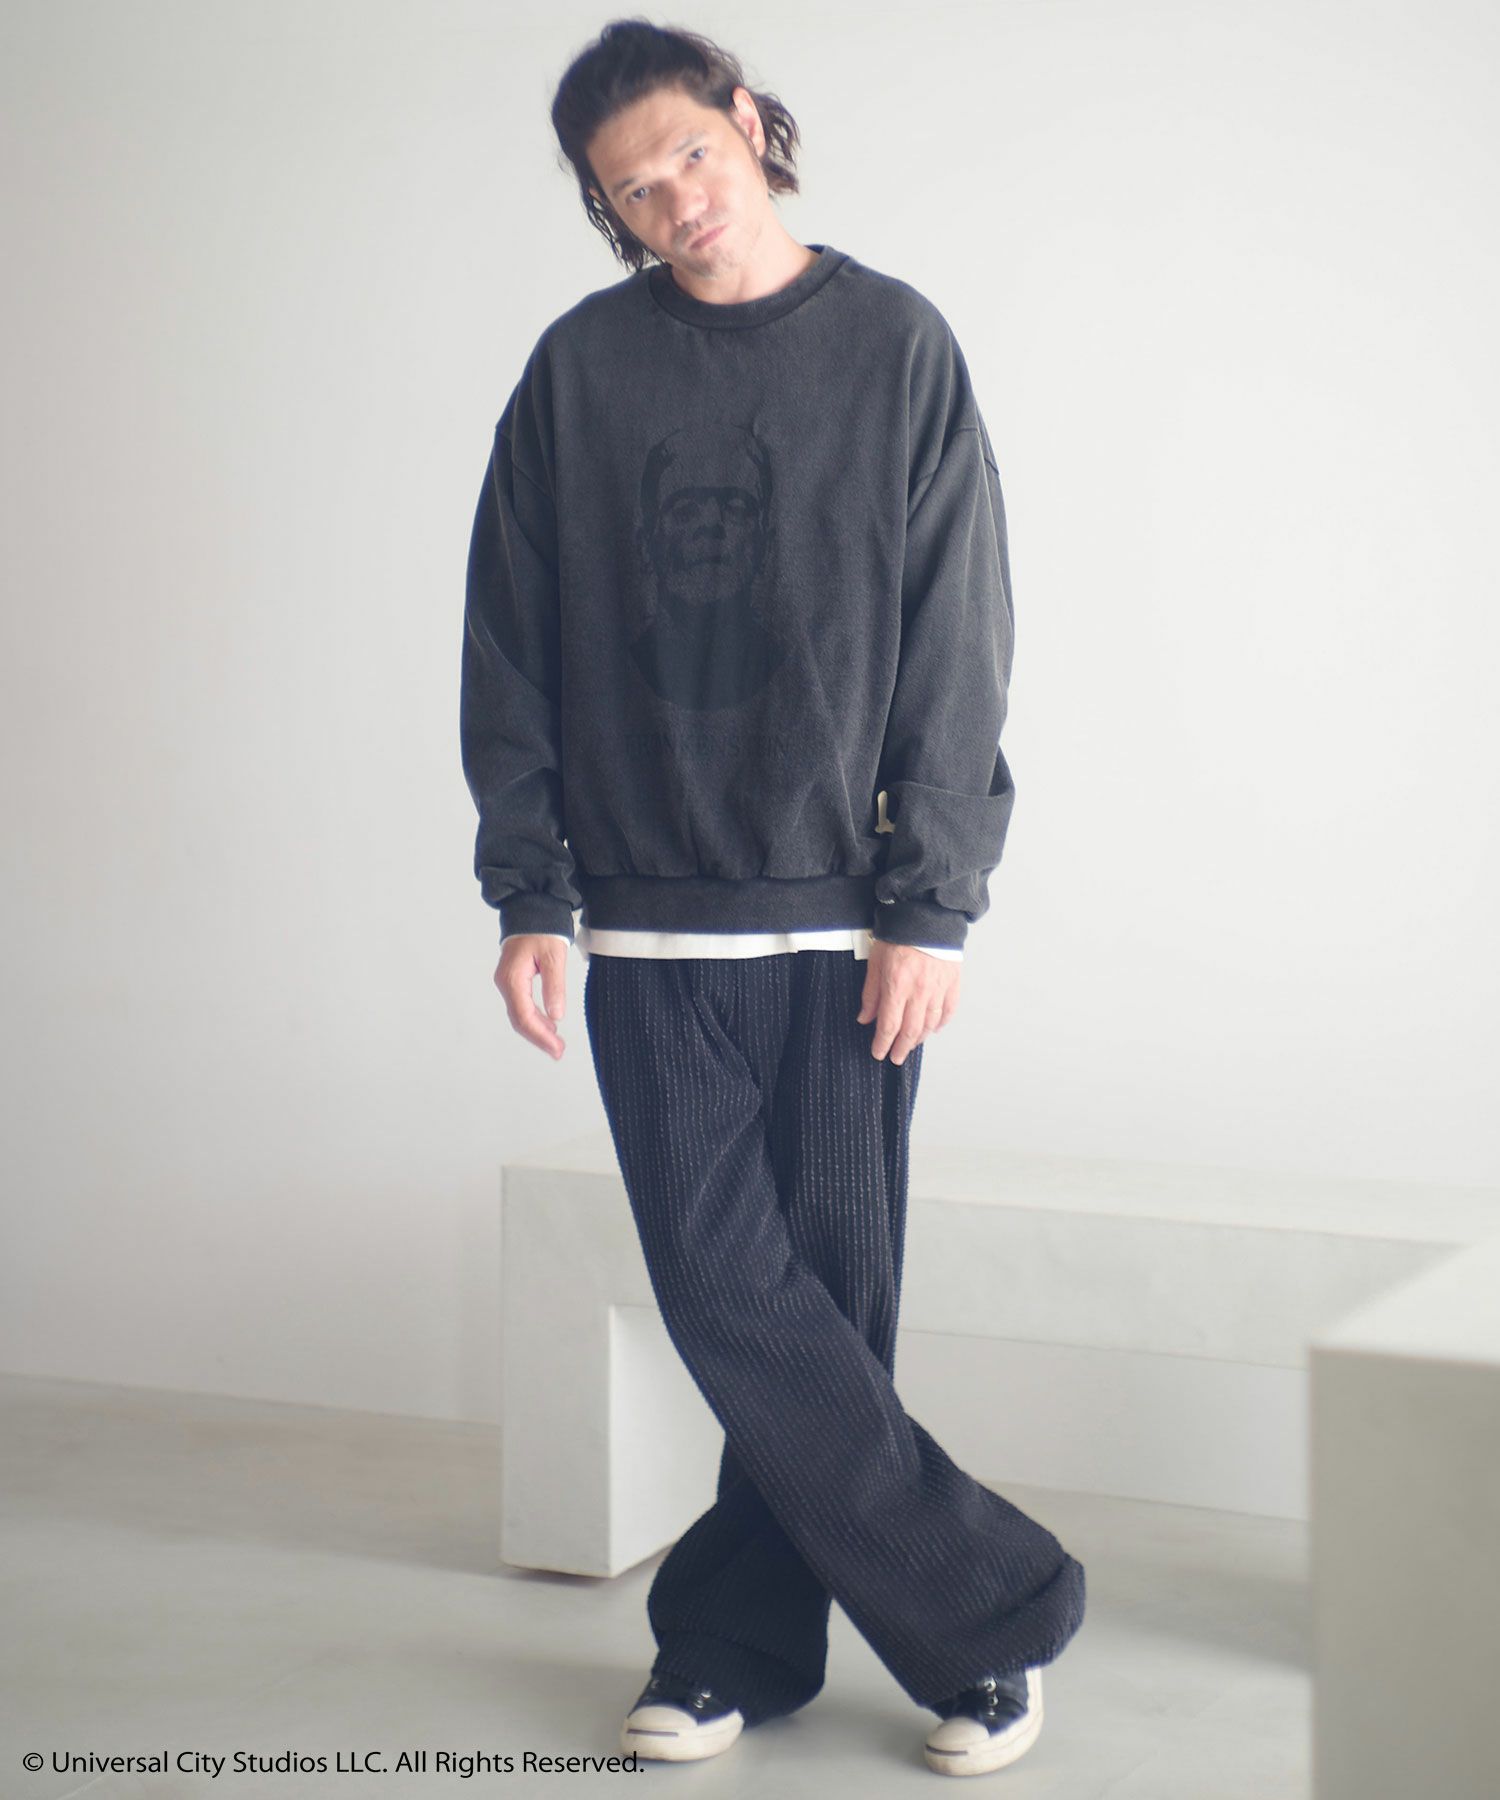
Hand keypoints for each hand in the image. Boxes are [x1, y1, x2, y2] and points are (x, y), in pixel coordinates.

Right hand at [496, 935, 569, 1059]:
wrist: (531, 909)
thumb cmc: (542, 928)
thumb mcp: (554, 956)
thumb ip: (555, 986)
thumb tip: (556, 1015)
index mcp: (512, 978)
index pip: (524, 1016)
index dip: (540, 1036)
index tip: (557, 1048)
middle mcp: (505, 983)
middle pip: (519, 1020)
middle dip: (539, 1038)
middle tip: (558, 1052)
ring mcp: (508, 983)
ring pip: (519, 1015)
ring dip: (537, 1031)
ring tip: (556, 1044)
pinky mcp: (513, 981)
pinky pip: (521, 1006)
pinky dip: (535, 1019)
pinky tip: (549, 1026)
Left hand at [856, 939, 959, 1062]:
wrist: (927, 914)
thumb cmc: (899, 933)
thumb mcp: (875, 961)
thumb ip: (871, 992)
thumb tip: (865, 1017)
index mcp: (897, 987)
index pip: (889, 1026)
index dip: (882, 1044)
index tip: (878, 1053)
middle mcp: (919, 992)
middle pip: (911, 1031)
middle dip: (901, 1048)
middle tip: (896, 1058)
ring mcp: (938, 988)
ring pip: (930, 1024)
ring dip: (920, 1038)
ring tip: (911, 1044)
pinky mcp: (952, 982)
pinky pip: (948, 1009)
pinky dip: (941, 1022)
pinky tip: (935, 1028)